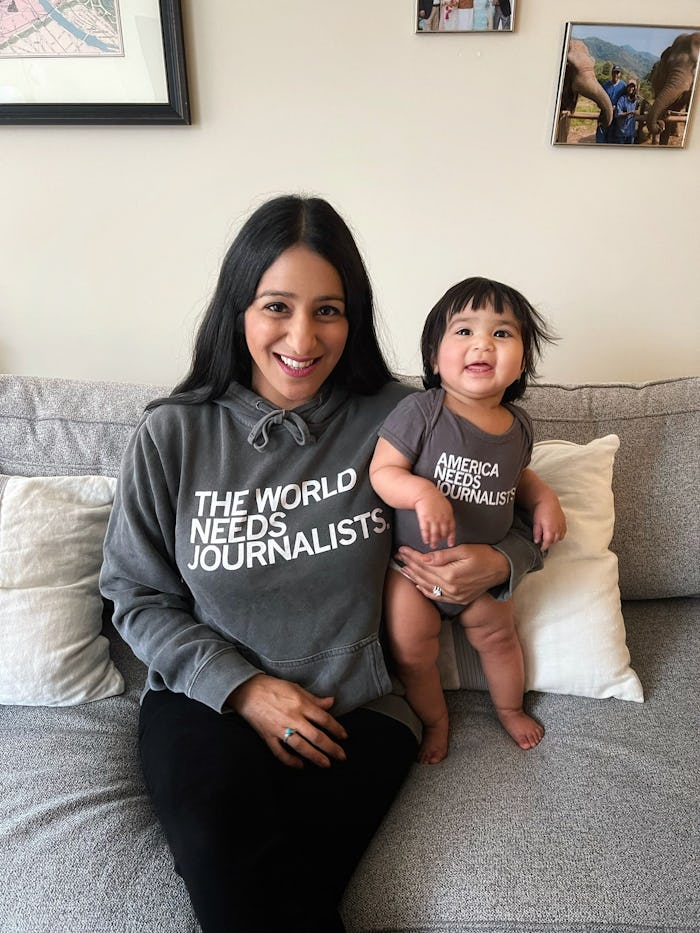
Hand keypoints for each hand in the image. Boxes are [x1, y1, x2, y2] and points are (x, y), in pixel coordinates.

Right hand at [226, 674, 347, 768]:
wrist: (247, 690)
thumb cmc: (273, 687)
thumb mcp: (296, 688)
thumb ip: (314, 698)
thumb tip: (331, 702)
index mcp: (301, 704)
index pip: (324, 719)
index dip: (337, 729)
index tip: (344, 736)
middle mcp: (293, 718)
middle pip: (316, 737)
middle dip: (331, 748)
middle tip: (341, 756)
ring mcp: (279, 729)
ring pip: (301, 747)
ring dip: (315, 757)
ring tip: (326, 764)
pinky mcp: (268, 737)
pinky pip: (280, 753)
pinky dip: (290, 761)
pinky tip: (300, 765)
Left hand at [396, 542, 508, 605]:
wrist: (501, 569)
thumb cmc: (484, 555)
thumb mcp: (464, 550)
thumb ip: (443, 555)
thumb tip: (425, 557)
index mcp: (451, 575)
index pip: (425, 564)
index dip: (412, 556)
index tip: (402, 549)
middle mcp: (451, 588)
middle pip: (424, 575)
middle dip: (410, 564)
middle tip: (399, 556)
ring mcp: (454, 596)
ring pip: (428, 587)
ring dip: (414, 577)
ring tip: (403, 569)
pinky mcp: (458, 599)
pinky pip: (437, 596)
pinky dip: (426, 591)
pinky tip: (417, 585)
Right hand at [415, 489, 455, 549]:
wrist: (425, 493)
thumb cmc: (434, 498)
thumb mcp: (446, 505)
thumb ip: (448, 515)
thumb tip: (449, 523)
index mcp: (448, 514)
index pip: (451, 528)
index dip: (451, 537)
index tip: (450, 543)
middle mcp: (442, 518)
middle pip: (443, 532)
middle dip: (442, 540)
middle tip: (440, 545)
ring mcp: (433, 518)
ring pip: (435, 533)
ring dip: (434, 541)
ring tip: (433, 545)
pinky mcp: (424, 518)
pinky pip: (425, 530)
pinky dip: (426, 537)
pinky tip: (426, 540)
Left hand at [532, 492, 566, 550]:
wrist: (548, 500)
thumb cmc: (540, 511)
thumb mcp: (536, 522)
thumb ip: (537, 533)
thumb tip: (537, 541)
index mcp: (550, 529)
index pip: (548, 542)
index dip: (544, 547)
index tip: (541, 549)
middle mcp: (558, 528)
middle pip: (554, 540)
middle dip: (549, 543)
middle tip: (543, 542)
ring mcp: (562, 525)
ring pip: (560, 537)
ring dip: (554, 539)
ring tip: (548, 537)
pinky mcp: (564, 522)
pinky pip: (563, 532)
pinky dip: (559, 535)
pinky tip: (555, 533)